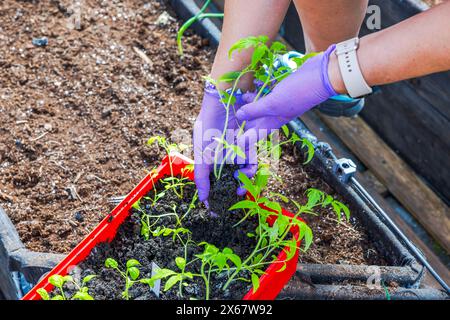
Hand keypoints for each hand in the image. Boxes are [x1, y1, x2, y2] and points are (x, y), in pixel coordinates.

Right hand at [193, 84, 256, 202]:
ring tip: (246, 178)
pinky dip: (251, 163)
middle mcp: (221, 154)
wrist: (226, 97)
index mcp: (207, 157)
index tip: (214, 211)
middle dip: (233, 188)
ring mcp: (234, 149)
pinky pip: (251, 158)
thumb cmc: (209, 122)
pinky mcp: (248, 142)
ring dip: (244, 176)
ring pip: (241, 170)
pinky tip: (250, 165)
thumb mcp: (202, 150)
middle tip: (238, 194)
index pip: (209, 181)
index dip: (212, 196)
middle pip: (228, 178)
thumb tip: (202, 198)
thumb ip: (201, 173)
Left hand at [236, 45, 337, 149]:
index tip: (226, 143)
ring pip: (256, 108)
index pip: (252, 137)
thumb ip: (254, 110)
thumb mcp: (273, 103)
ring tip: (236, 98)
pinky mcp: (279, 92)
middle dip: (240, 121)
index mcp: (271, 123)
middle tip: (225, 117)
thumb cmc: (298, 93)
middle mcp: (273, 116)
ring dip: (247, 104)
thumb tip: (239, 116)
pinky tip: (251, 86)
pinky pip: (263, 96)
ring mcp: (277, 104)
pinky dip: (256, 92)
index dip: (240, 142)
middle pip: (251, 123)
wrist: (321, 77)